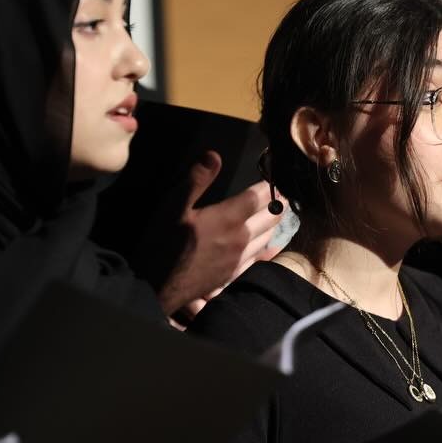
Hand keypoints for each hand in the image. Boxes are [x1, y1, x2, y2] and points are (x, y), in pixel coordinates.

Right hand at [158, 152, 281, 314]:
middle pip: (270, 218)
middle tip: (285, 196)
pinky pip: (258, 260)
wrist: (156, 287)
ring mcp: (239, 260)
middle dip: (278, 205)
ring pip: (267, 239)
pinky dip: (267, 249)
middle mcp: (240, 239)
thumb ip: (196, 180)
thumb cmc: (162, 243)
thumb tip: (214, 155)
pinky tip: (269, 248)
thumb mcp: (173, 206)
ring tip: (278, 216)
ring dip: (274, 225)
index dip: (269, 186)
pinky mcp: (233, 276)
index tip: (277, 178)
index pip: (259, 197)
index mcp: (228, 218)